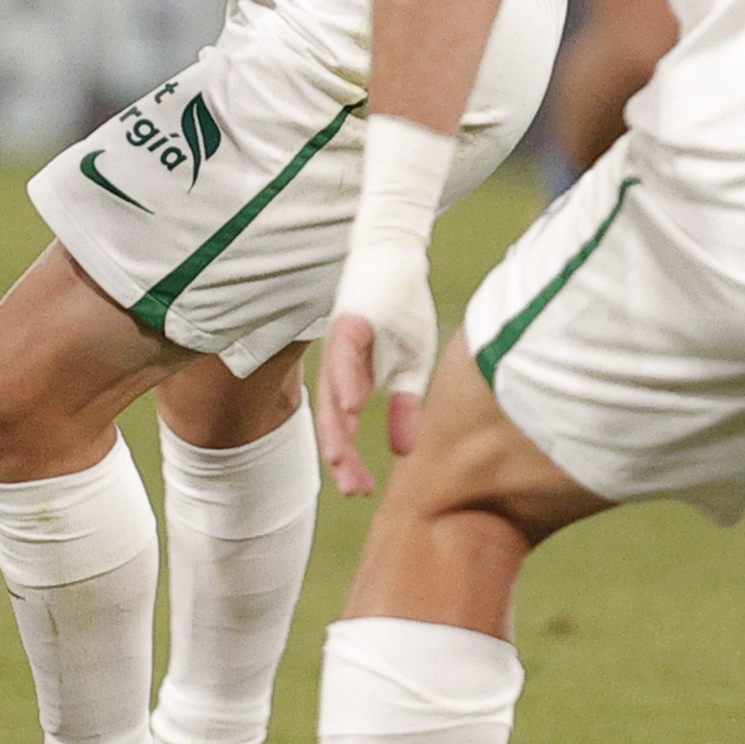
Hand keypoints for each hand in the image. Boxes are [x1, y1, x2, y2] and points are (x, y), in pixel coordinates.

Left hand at [314, 244, 438, 497]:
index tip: (359, 491)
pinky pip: (346, 353)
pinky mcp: (352, 316)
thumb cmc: (400, 308)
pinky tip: (352, 404)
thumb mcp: (410, 365)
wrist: (395, 252)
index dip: (348, 458)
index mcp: (350, 375)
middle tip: (352, 490)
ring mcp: (341, 340)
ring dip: (337, 424)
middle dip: (341, 454)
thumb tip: (405, 453)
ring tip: (339, 457)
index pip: (344, 424)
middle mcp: (338, 362)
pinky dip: (349, 378)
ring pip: (334, 389)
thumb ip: (404, 406)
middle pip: (333, 415)